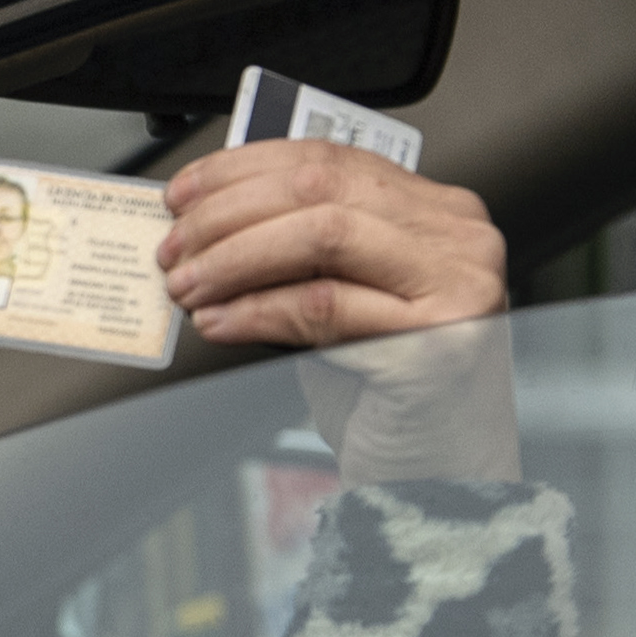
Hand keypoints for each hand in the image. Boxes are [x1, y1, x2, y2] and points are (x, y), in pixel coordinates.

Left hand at [157, 138, 519, 482]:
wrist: (439, 477)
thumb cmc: (388, 393)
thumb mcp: (345, 298)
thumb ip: (301, 250)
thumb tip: (207, 220)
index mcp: (441, 214)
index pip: (330, 159)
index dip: (245, 169)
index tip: (186, 192)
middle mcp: (460, 242)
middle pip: (320, 191)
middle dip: (227, 214)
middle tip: (175, 246)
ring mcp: (458, 291)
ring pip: (321, 236)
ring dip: (234, 258)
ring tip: (189, 284)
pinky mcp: (436, 347)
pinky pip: (323, 307)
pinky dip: (256, 310)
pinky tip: (220, 321)